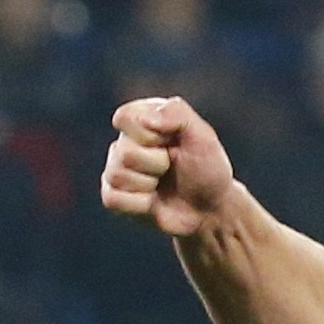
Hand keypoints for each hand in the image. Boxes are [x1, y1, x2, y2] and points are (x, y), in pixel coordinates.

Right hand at [99, 96, 235, 236]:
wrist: (211, 209)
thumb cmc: (208, 170)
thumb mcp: (203, 136)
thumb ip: (177, 114)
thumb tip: (145, 119)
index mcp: (142, 119)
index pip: (124, 117)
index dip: (151, 135)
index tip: (173, 142)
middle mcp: (125, 141)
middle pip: (125, 152)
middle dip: (157, 164)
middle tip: (172, 167)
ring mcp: (117, 169)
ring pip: (117, 176)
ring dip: (149, 184)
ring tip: (163, 184)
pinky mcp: (114, 196)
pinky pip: (113, 199)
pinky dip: (139, 204)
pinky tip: (152, 202)